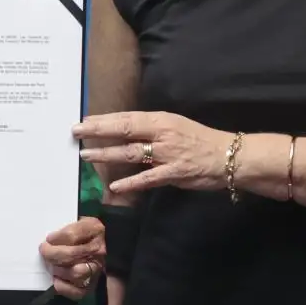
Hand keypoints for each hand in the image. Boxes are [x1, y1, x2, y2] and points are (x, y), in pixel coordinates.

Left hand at [40, 217, 105, 299]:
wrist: (107, 245)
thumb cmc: (87, 233)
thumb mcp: (80, 221)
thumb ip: (67, 228)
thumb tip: (51, 240)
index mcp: (94, 230)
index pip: (71, 235)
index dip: (56, 238)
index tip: (49, 239)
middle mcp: (98, 251)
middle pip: (70, 255)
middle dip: (51, 254)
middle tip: (44, 251)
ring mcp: (96, 269)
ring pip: (75, 272)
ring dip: (58, 269)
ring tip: (52, 265)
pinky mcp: (91, 285)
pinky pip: (77, 291)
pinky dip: (63, 286)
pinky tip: (57, 279)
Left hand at [76, 111, 233, 198]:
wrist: (229, 156)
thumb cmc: (199, 140)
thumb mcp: (174, 125)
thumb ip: (150, 129)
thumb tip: (123, 130)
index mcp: (161, 120)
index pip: (127, 117)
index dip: (104, 119)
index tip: (83, 120)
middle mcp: (162, 134)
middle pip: (124, 130)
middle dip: (98, 131)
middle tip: (76, 132)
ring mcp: (167, 154)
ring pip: (132, 152)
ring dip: (107, 154)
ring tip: (86, 156)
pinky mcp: (174, 173)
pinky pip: (149, 178)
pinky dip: (131, 182)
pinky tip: (114, 187)